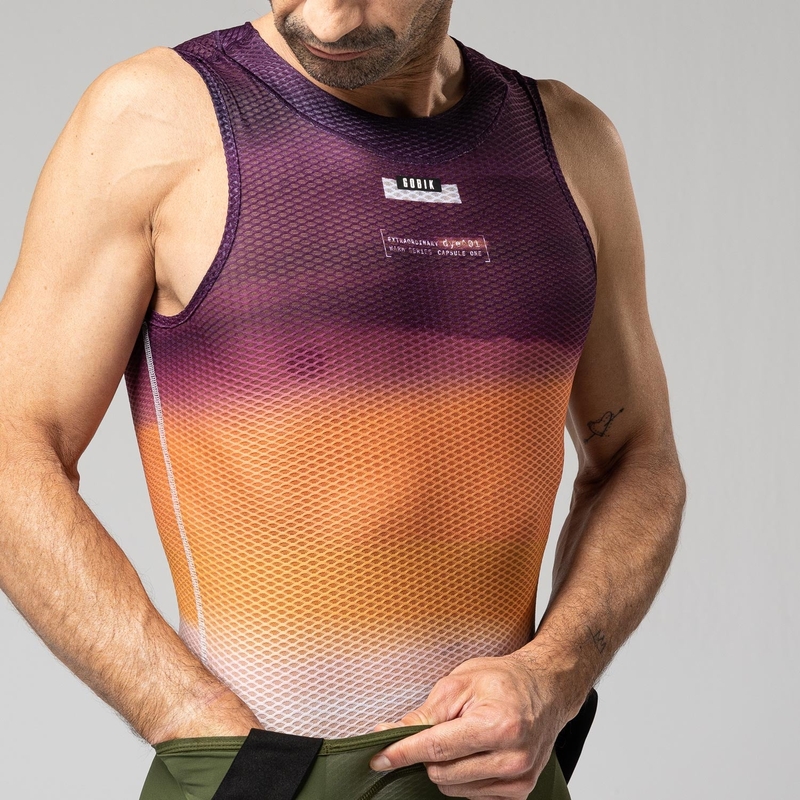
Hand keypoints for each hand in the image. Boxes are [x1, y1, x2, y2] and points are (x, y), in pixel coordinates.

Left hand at [368, 654, 569, 799]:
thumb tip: (391, 732)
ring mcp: (519, 778)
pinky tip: (475, 751)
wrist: (547, 688)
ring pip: (454, 787)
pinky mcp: (520, 791)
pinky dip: (463, 776)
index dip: (403, 752)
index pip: (437, 748)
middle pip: (442, 772)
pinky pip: (472, 794)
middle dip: (427, 753)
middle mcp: (512, 758)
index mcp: (498, 726)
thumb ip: (425, 713)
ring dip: (445, 765)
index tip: (378, 758)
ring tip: (463, 735)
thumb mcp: (460, 682)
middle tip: (440, 726)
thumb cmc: (504, 680)